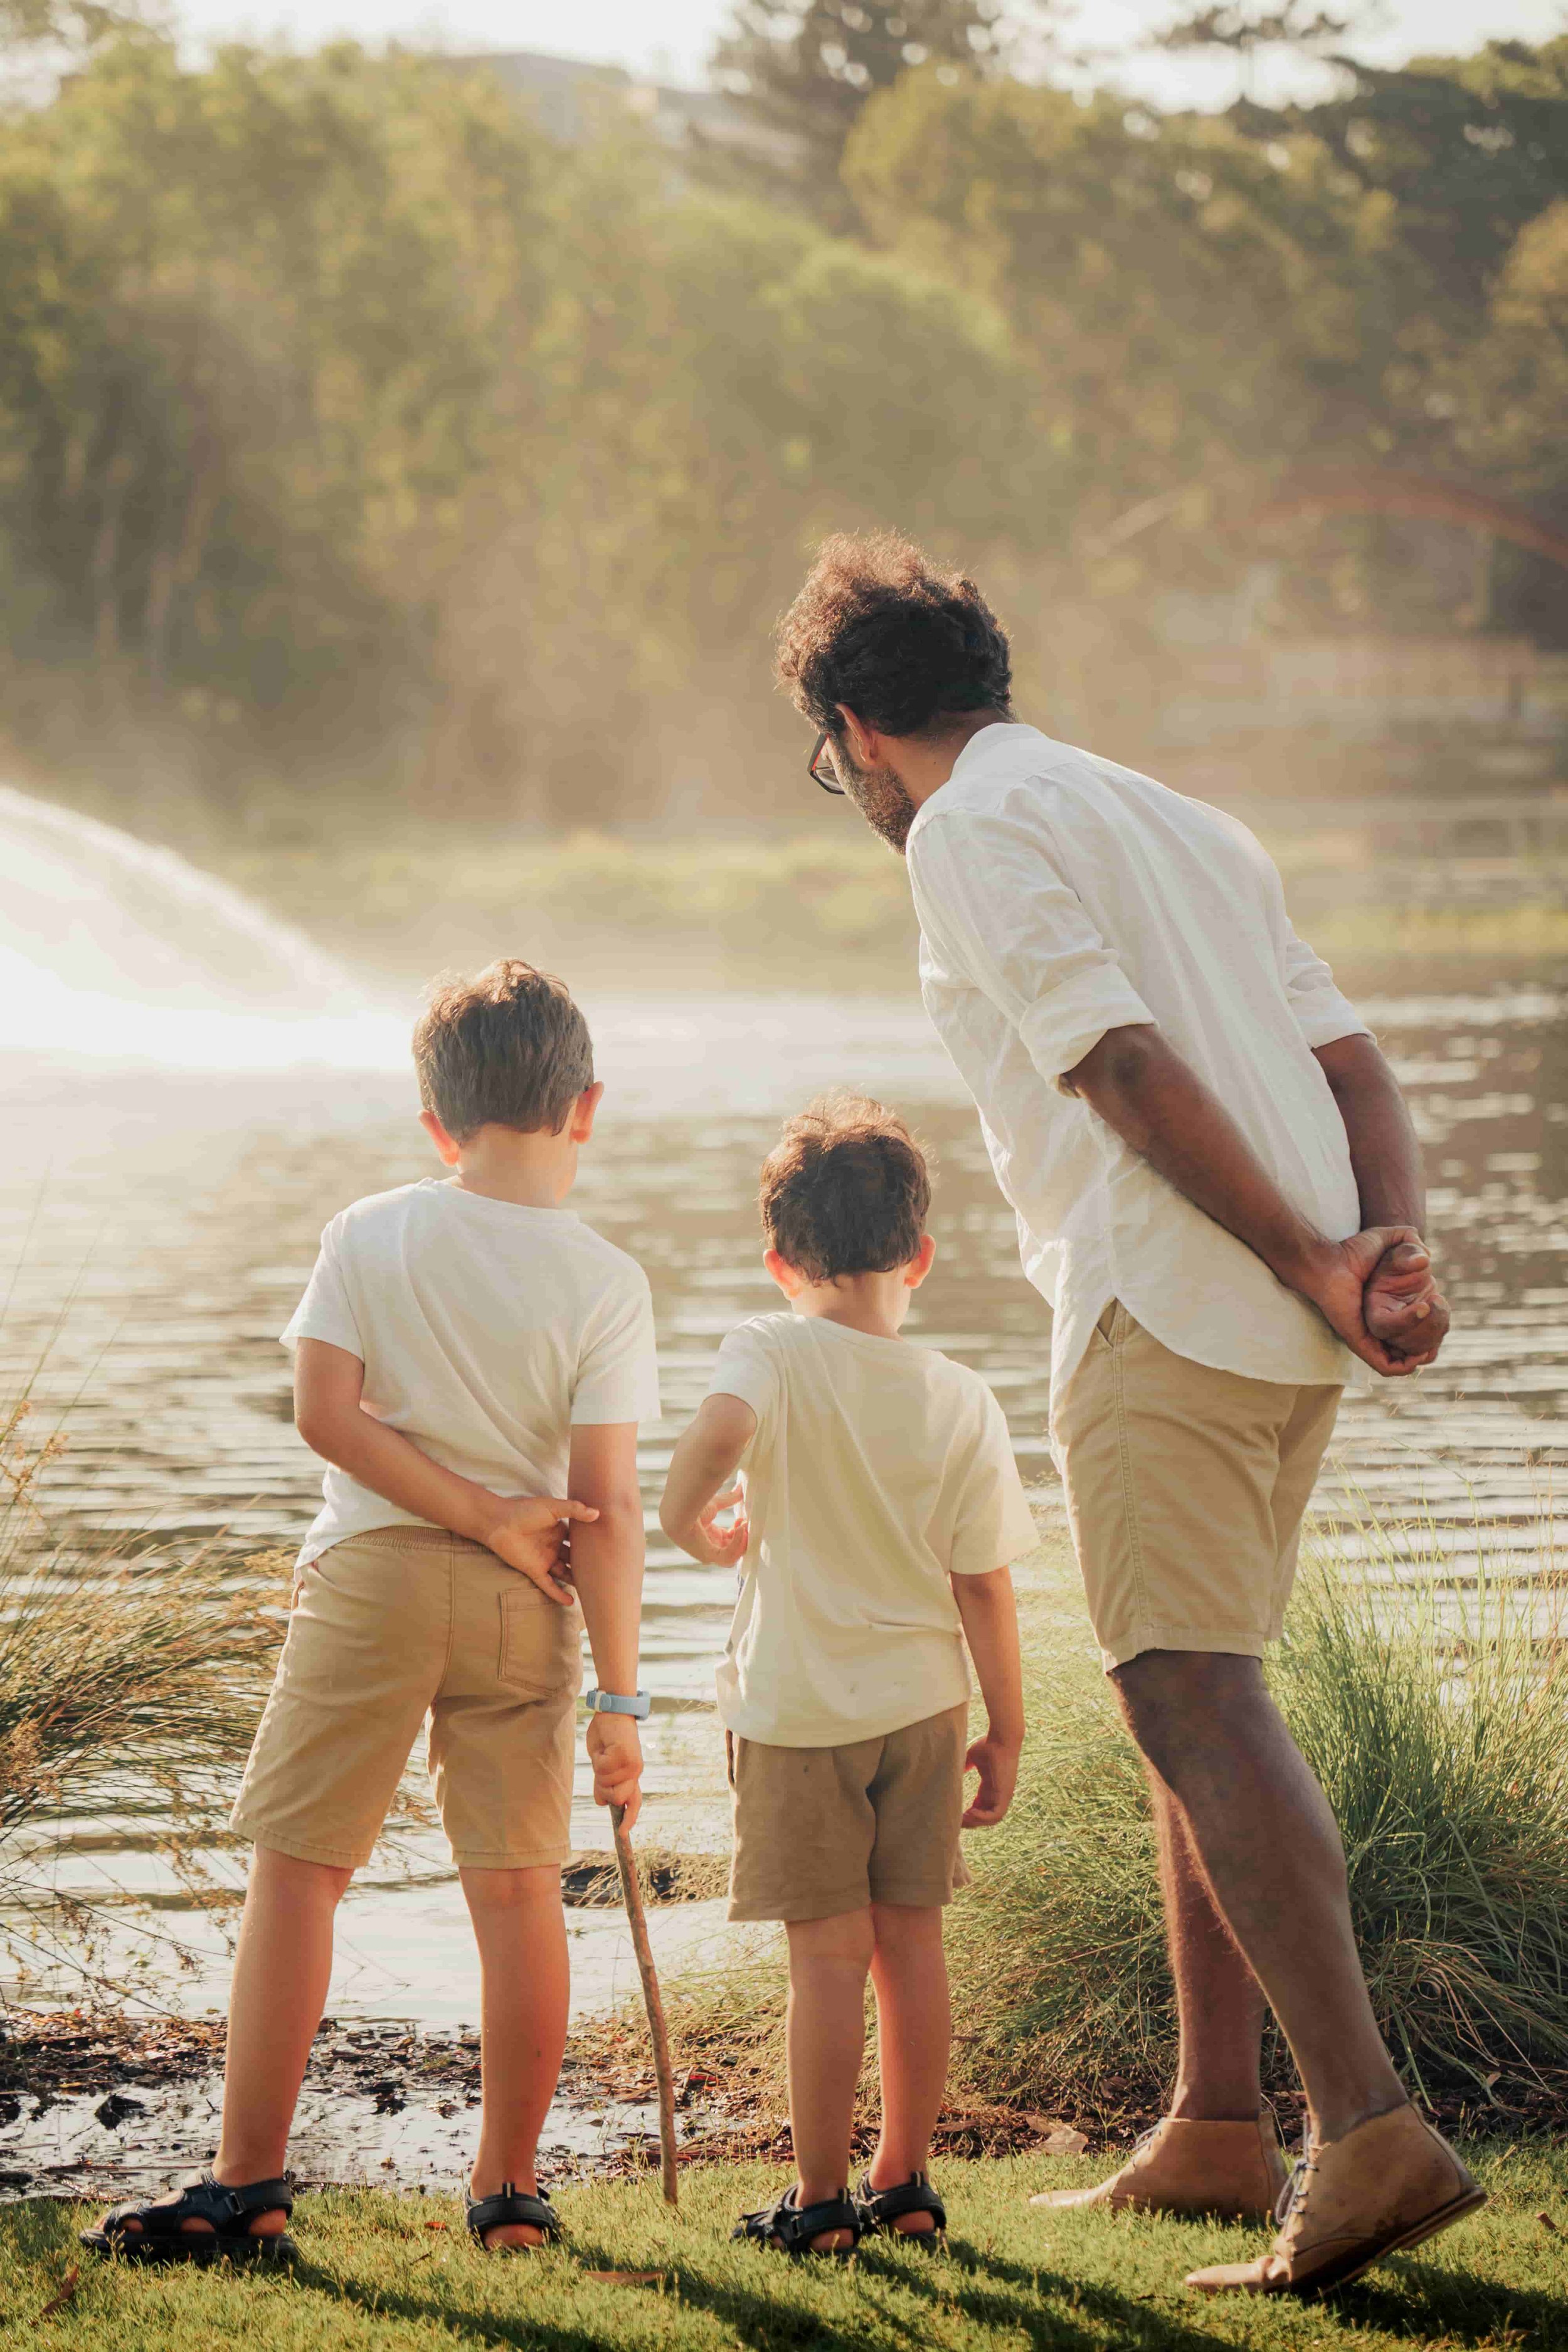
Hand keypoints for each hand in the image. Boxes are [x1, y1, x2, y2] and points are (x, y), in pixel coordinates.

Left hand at [483, 1495, 597, 1602]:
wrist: (499, 1522)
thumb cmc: (523, 1510)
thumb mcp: (552, 1507)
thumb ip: (574, 1510)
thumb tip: (597, 1514)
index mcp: (559, 1530)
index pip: (579, 1540)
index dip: (592, 1544)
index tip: (610, 1549)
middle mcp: (554, 1546)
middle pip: (574, 1559)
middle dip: (588, 1565)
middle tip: (606, 1573)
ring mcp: (545, 1559)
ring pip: (564, 1573)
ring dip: (576, 1581)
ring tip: (594, 1590)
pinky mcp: (535, 1570)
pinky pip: (549, 1585)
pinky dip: (558, 1593)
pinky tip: (571, 1602)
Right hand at [587, 1712, 642, 1828]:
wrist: (612, 1711)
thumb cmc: (607, 1736)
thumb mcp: (602, 1763)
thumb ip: (604, 1783)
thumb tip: (603, 1802)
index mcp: (632, 1775)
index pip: (634, 1801)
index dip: (629, 1818)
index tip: (622, 1833)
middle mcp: (635, 1771)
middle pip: (615, 1797)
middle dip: (603, 1788)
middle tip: (600, 1769)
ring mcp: (631, 1764)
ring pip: (607, 1783)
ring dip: (598, 1771)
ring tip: (603, 1754)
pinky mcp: (625, 1754)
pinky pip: (603, 1768)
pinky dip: (597, 1759)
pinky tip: (604, 1747)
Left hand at [685, 1484, 749, 1568]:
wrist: (679, 1510)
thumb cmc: (691, 1506)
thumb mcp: (715, 1504)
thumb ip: (729, 1499)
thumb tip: (741, 1488)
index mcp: (709, 1537)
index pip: (729, 1542)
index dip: (739, 1533)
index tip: (743, 1520)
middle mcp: (709, 1548)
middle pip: (733, 1553)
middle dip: (743, 1540)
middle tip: (746, 1526)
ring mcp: (708, 1554)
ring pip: (732, 1558)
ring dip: (742, 1544)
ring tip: (744, 1528)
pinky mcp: (709, 1556)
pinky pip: (729, 1556)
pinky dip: (738, 1543)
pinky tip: (740, 1528)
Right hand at [962, 1731, 1020, 1827]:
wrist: (1001, 1738)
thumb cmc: (988, 1745)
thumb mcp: (973, 1758)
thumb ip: (965, 1765)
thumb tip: (953, 1768)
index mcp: (991, 1786)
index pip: (982, 1806)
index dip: (970, 1812)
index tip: (958, 1813)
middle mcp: (999, 1793)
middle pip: (986, 1815)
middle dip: (972, 1821)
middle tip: (957, 1821)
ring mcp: (1003, 1795)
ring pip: (992, 1819)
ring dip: (976, 1822)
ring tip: (962, 1820)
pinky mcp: (1005, 1794)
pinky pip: (996, 1814)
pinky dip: (983, 1818)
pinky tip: (970, 1813)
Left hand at [1291, 1226, 1437, 1378]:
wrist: (1329, 1260)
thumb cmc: (1355, 1250)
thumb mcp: (1392, 1240)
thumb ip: (1413, 1243)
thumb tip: (1425, 1260)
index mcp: (1400, 1309)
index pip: (1430, 1331)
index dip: (1440, 1321)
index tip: (1437, 1300)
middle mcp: (1389, 1327)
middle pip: (1426, 1346)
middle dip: (1436, 1329)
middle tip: (1432, 1304)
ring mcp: (1376, 1338)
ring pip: (1412, 1359)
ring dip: (1426, 1343)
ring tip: (1425, 1311)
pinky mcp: (1362, 1343)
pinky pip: (1389, 1367)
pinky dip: (1406, 1364)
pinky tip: (1415, 1338)